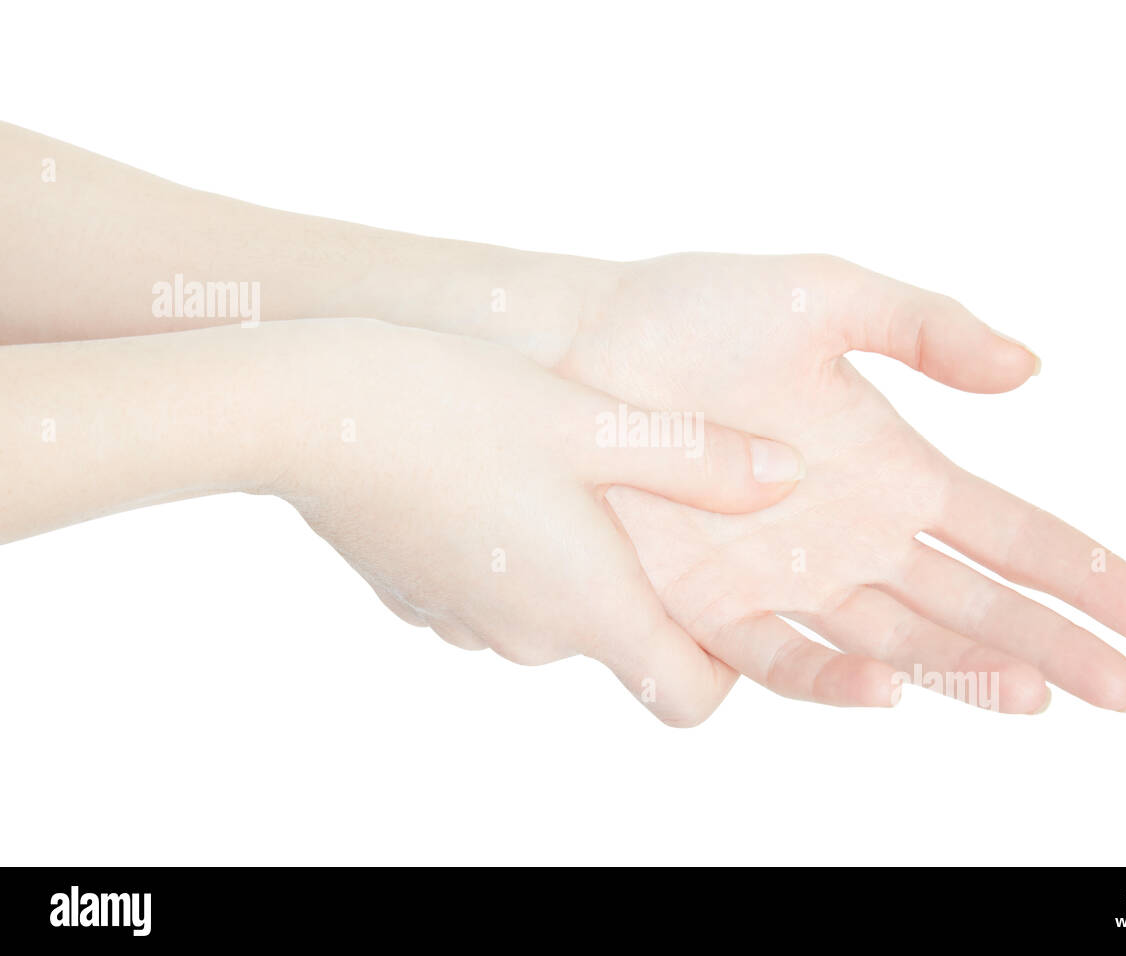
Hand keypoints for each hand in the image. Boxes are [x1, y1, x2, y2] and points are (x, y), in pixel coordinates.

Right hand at [265, 317, 804, 724]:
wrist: (307, 412)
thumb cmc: (457, 408)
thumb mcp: (599, 422)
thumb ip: (702, 460)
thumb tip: (786, 478)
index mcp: (590, 608)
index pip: (690, 699)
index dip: (724, 663)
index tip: (725, 597)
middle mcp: (533, 638)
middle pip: (624, 641)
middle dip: (645, 580)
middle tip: (648, 489)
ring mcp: (470, 625)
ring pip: (559, 609)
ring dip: (578, 558)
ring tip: (570, 468)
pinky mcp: (423, 599)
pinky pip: (501, 591)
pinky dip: (517, 552)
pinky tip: (499, 472)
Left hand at [553, 254, 1125, 712]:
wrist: (574, 347)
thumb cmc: (690, 313)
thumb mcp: (822, 296)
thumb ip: (923, 326)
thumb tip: (1032, 367)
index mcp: (891, 471)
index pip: (1007, 532)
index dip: (1082, 572)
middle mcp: (850, 540)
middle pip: (970, 606)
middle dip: (1052, 643)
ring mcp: (783, 580)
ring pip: (896, 645)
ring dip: (968, 672)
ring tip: (1038, 694)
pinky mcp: (706, 606)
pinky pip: (781, 658)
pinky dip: (835, 678)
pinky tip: (890, 684)